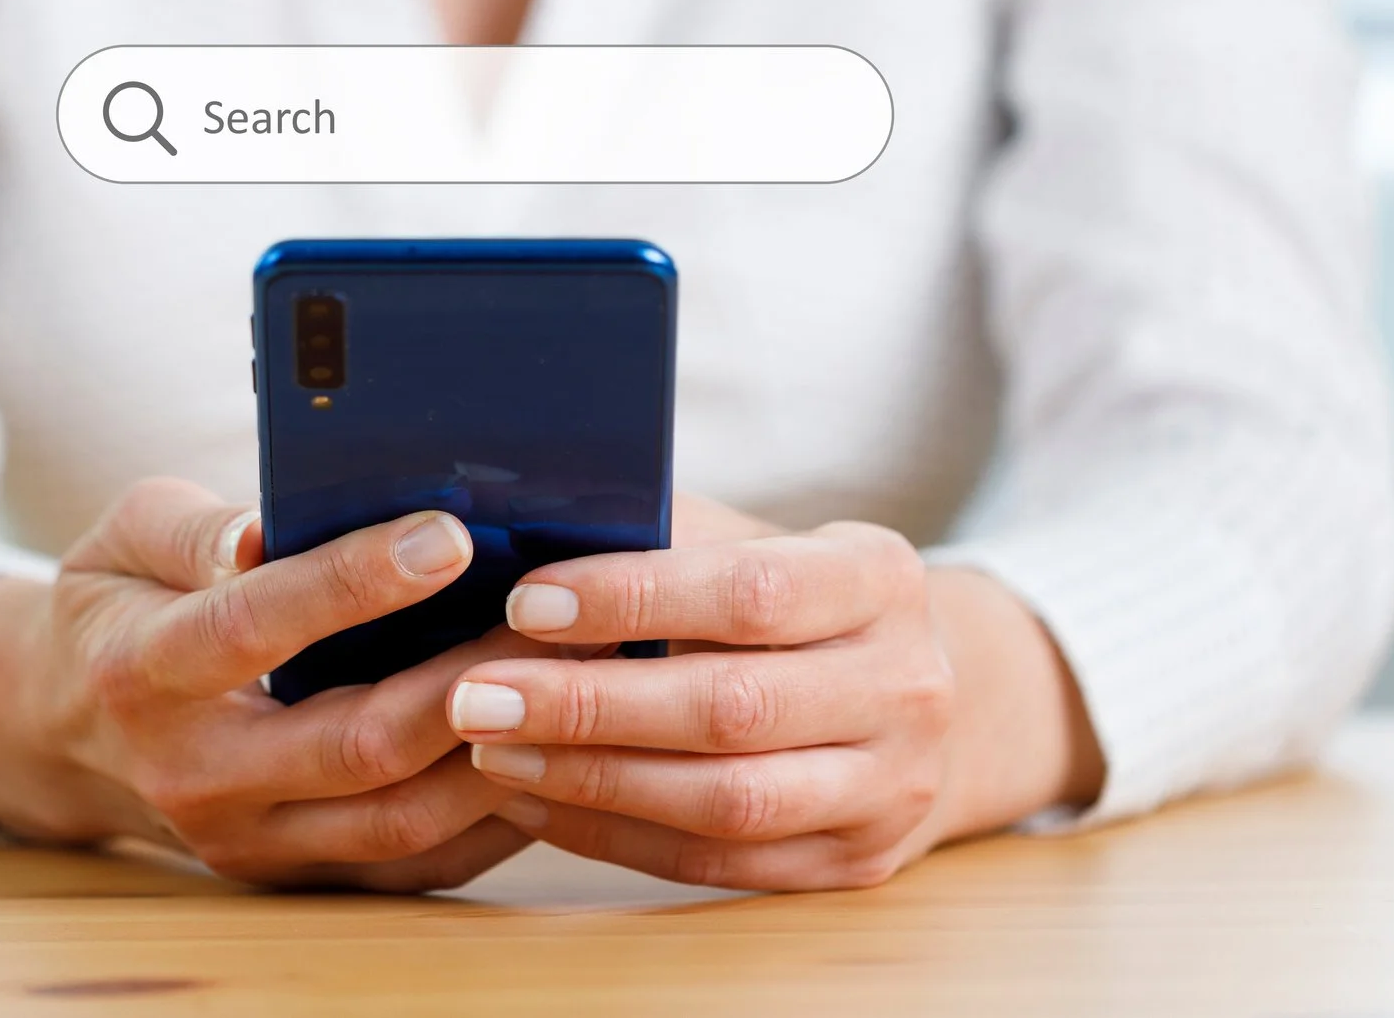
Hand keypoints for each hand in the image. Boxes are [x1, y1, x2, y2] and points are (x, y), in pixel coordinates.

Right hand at [0, 477, 544, 890]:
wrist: (66, 729)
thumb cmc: (120, 604)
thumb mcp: (125, 536)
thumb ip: (195, 528)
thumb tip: (269, 529)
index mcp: (146, 671)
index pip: (256, 627)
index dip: (354, 583)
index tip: (449, 535)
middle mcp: (197, 774)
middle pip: (354, 744)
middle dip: (467, 681)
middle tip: (558, 620)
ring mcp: (250, 842)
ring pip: (400, 820)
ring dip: (500, 753)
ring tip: (575, 678)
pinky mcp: (297, 877)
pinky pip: (416, 865)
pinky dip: (492, 815)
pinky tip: (552, 749)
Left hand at [446, 518, 1102, 891]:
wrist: (918, 695)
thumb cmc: (792, 600)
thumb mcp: (754, 542)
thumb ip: (660, 535)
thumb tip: (519, 529)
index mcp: (880, 578)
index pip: (751, 592)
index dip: (632, 599)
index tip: (525, 602)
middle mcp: (906, 685)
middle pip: (733, 710)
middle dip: (588, 706)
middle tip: (476, 697)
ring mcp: (891, 787)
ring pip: (726, 803)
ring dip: (591, 781)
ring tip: (492, 754)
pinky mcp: (855, 864)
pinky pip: (717, 864)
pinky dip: (614, 836)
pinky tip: (535, 805)